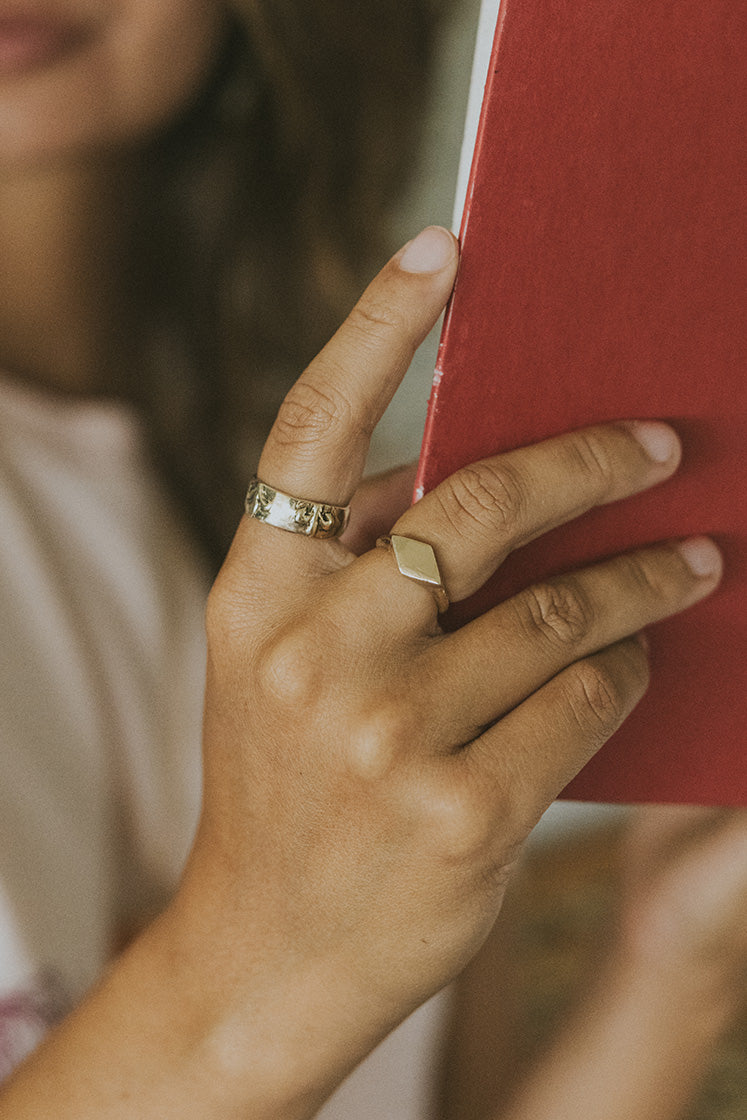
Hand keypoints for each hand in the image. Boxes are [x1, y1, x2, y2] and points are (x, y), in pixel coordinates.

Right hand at [175, 227, 722, 1110]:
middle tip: (662, 442)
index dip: (378, 325)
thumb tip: (462, 469)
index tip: (447, 245)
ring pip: (562, 612)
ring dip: (644, 577)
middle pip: (481, 504)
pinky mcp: (464, 811)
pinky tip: (637, 666)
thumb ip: (351, 564)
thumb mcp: (280, 663)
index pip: (314, 428)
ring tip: (697, 559)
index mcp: (257, 591)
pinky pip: (584, 702)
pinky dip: (624, 673)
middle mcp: (315, 649)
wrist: (273, 946)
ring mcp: (389, 733)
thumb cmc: (286, 784)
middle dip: (594, 461)